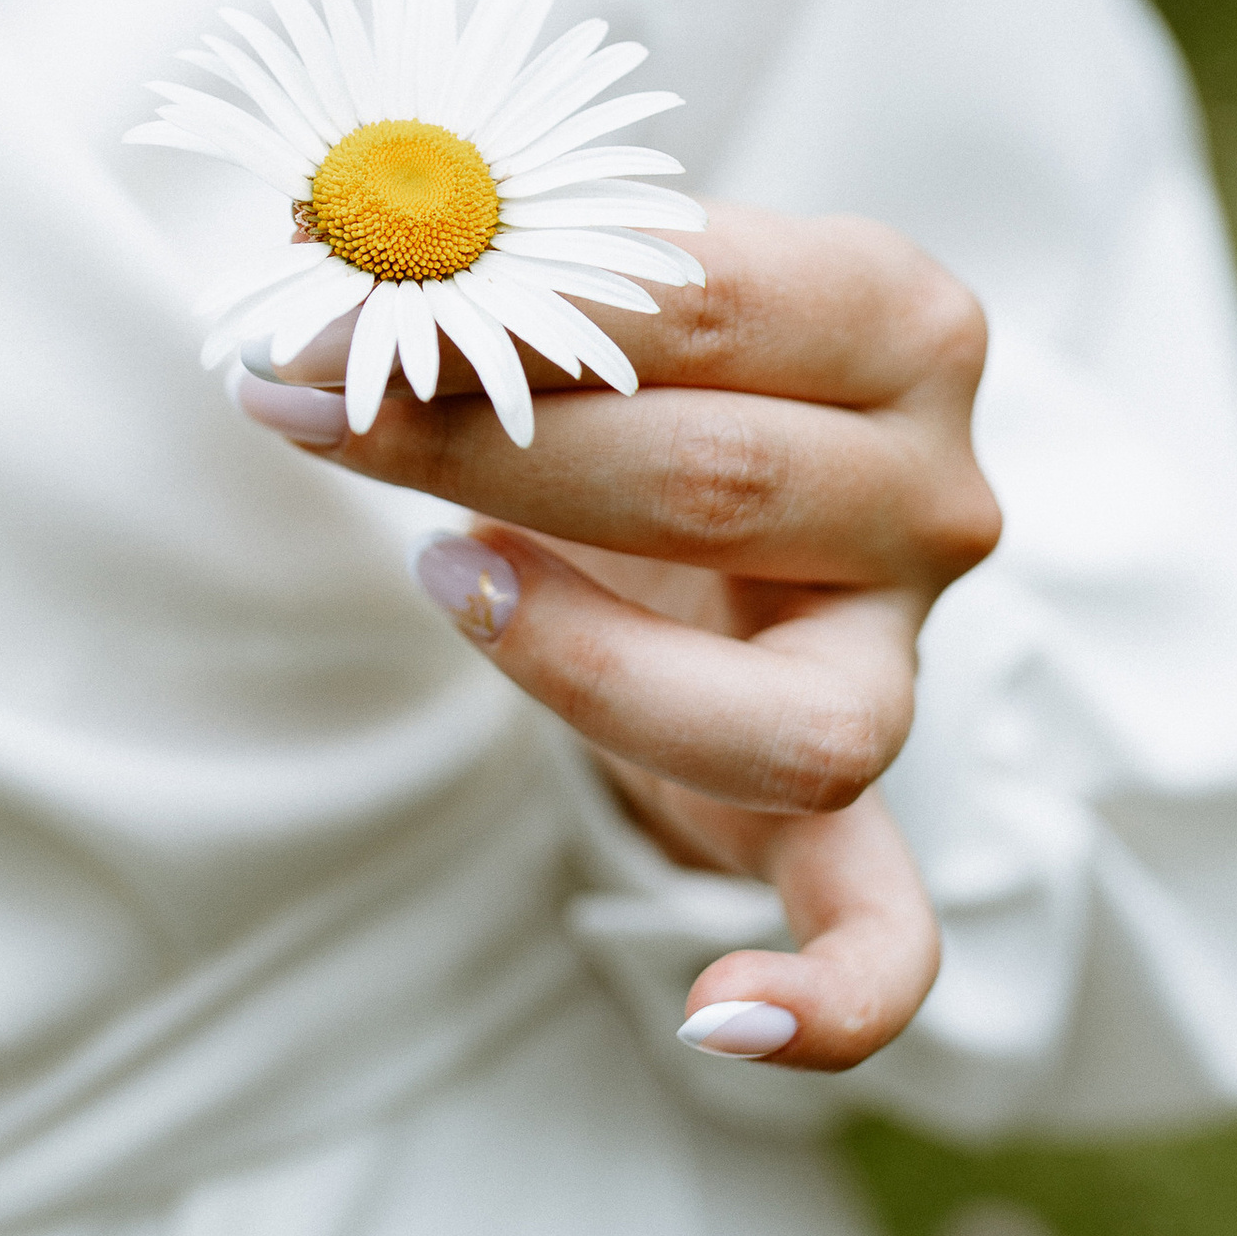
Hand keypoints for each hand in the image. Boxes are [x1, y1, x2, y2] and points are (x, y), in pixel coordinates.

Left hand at [236, 208, 997, 1073]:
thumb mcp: (596, 284)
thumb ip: (491, 251)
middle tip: (299, 408)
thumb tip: (312, 222)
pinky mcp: (859, 805)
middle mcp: (937, 494)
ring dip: (586, 663)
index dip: (498, 303)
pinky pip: (885, 929)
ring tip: (447, 582)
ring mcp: (906, 660)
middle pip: (718, 483)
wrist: (726, 506)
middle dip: (479, 445)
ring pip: (788, 719)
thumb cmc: (644, 368)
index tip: (316, 310)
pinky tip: (722, 1013)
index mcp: (902, 320)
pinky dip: (837, 993)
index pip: (699, 295)